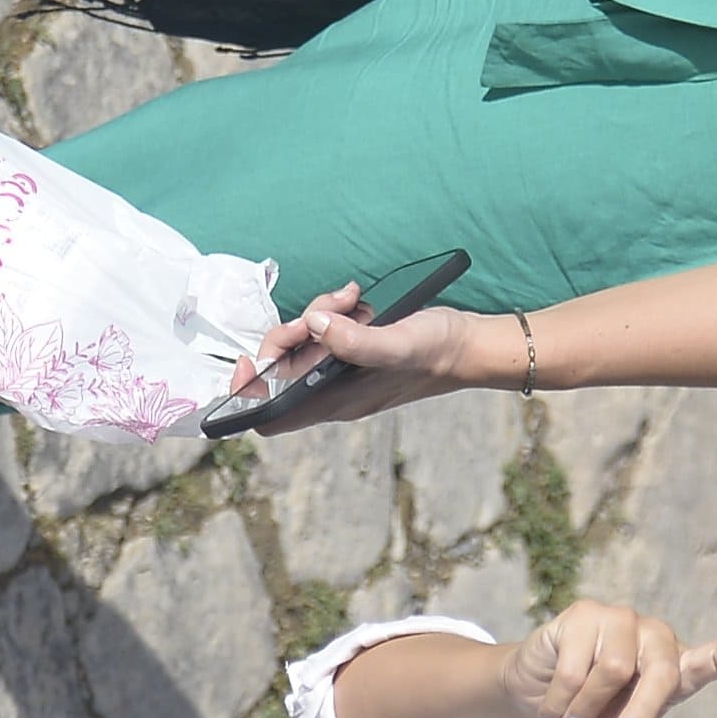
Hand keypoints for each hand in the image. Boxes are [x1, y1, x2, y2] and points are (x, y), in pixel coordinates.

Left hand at [220, 274, 500, 429]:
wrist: (469, 346)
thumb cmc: (438, 352)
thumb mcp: (398, 343)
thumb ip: (355, 341)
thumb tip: (314, 326)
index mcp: (334, 401)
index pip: (268, 416)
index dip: (247, 393)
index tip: (249, 360)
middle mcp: (331, 392)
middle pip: (279, 369)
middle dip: (291, 333)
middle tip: (322, 313)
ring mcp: (340, 372)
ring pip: (302, 345)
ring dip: (317, 316)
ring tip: (350, 301)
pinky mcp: (351, 352)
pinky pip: (324, 332)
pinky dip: (334, 312)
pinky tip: (358, 301)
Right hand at [506, 600, 716, 717]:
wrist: (537, 695)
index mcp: (674, 669)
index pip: (714, 654)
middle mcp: (654, 639)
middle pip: (663, 670)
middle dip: (643, 711)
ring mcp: (621, 621)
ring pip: (614, 669)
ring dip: (586, 710)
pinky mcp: (585, 614)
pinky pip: (576, 666)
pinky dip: (560, 703)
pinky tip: (548, 716)